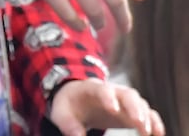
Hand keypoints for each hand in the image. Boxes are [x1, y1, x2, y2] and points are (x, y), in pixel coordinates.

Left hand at [49, 79, 163, 135]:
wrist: (78, 98)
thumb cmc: (70, 105)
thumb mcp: (62, 113)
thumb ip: (69, 126)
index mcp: (92, 89)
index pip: (103, 89)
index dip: (108, 98)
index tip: (113, 110)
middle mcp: (112, 91)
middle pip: (128, 94)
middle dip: (134, 107)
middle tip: (138, 123)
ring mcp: (124, 100)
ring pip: (140, 103)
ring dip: (146, 116)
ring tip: (149, 133)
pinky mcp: (132, 110)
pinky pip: (147, 113)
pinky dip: (154, 122)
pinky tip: (158, 134)